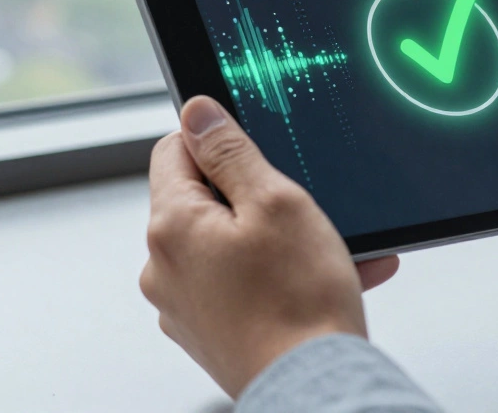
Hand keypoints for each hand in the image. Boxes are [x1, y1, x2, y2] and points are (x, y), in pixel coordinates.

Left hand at [139, 96, 398, 397]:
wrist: (316, 387)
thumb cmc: (300, 302)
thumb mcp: (275, 200)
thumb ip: (230, 151)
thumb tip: (196, 112)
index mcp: (171, 225)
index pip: (174, 148)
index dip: (219, 139)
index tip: (257, 148)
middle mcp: (164, 268)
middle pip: (204, 200)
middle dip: (258, 195)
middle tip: (307, 206)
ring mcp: (184, 306)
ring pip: (230, 245)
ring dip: (278, 239)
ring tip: (332, 250)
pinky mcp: (210, 334)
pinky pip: (240, 285)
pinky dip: (276, 276)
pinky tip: (326, 280)